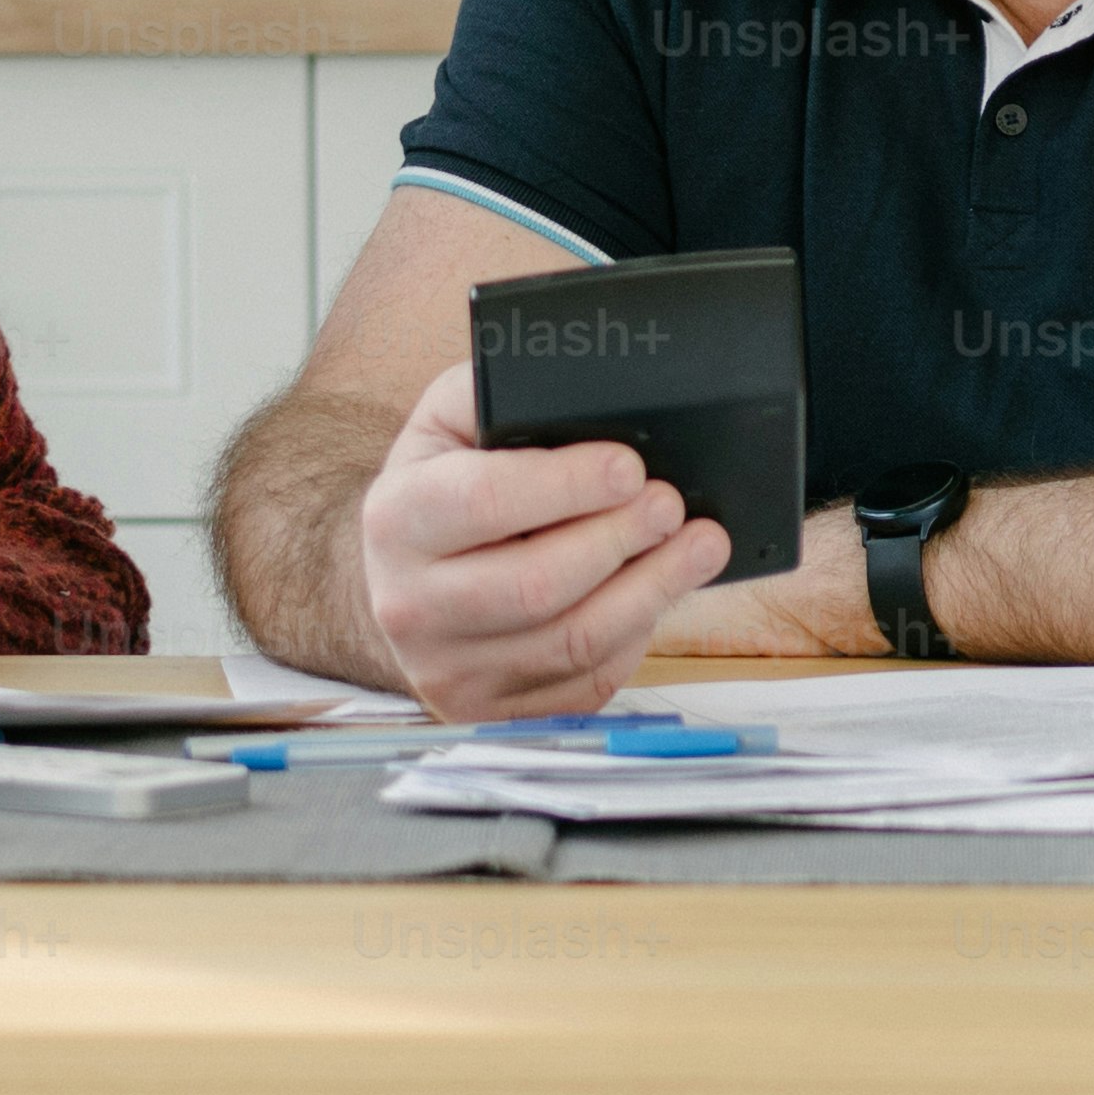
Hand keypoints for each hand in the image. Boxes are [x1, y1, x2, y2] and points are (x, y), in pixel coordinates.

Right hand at [354, 362, 726, 721]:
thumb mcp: (447, 426)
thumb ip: (495, 395)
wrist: (405, 580)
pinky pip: (581, 679)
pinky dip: (635, 635)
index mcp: (396, 519)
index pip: (484, 502)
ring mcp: (450, 668)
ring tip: (697, 545)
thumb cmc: (441, 490)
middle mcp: (409, 604)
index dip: (567, 484)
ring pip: (571, 640)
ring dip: (650, 589)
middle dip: (621, 539)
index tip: (628, 467)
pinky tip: (656, 594)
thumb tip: (574, 384)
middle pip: (537, 583)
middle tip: (671, 504)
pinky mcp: (491, 710)